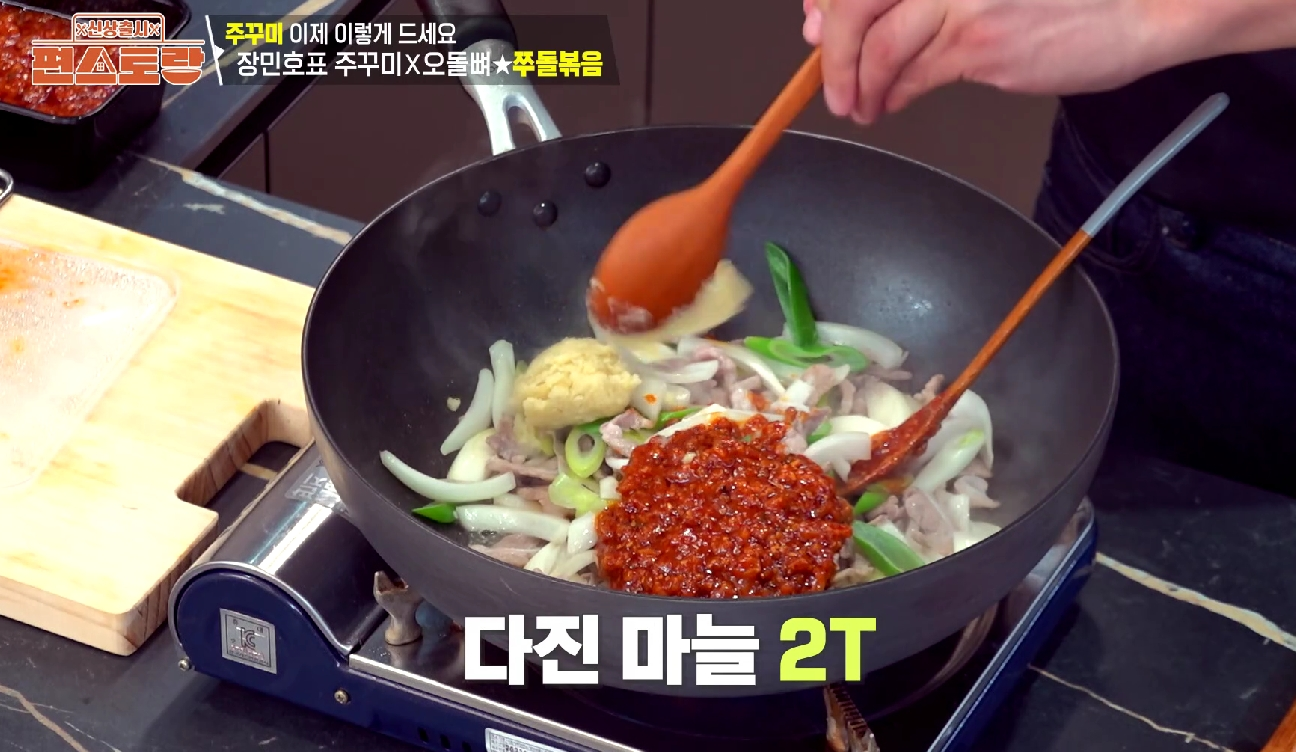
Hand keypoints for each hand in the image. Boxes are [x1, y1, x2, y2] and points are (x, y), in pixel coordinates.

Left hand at [802, 0, 1175, 123]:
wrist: (1141, 4)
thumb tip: (835, 13)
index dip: (828, 6)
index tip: (815, 27)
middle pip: (854, 5)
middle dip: (832, 53)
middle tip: (831, 85)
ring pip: (879, 46)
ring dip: (858, 84)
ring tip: (859, 103)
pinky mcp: (980, 41)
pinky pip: (913, 74)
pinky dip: (890, 94)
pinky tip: (888, 102)